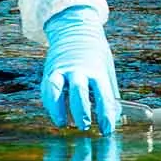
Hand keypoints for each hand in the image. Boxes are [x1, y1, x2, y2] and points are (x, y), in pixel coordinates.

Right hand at [40, 5, 120, 132]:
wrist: (74, 29)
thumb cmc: (95, 55)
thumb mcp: (106, 70)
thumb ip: (108, 92)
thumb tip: (113, 118)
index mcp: (97, 70)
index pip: (103, 95)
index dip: (105, 115)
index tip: (106, 130)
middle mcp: (79, 69)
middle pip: (79, 92)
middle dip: (81, 111)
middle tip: (84, 126)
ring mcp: (62, 69)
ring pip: (57, 89)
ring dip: (59, 109)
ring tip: (63, 124)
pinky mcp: (50, 70)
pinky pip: (47, 89)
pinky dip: (50, 104)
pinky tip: (56, 115)